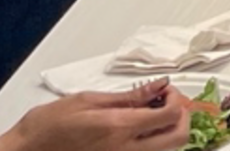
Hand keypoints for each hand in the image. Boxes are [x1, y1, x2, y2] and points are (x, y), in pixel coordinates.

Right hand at [0, 85, 191, 150]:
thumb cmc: (47, 127)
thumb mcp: (88, 100)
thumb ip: (129, 96)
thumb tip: (158, 86)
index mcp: (118, 127)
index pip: (170, 115)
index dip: (177, 100)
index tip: (168, 91)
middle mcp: (124, 150)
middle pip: (178, 138)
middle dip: (182, 118)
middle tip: (169, 104)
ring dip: (169, 131)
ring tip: (153, 115)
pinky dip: (153, 144)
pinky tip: (140, 131)